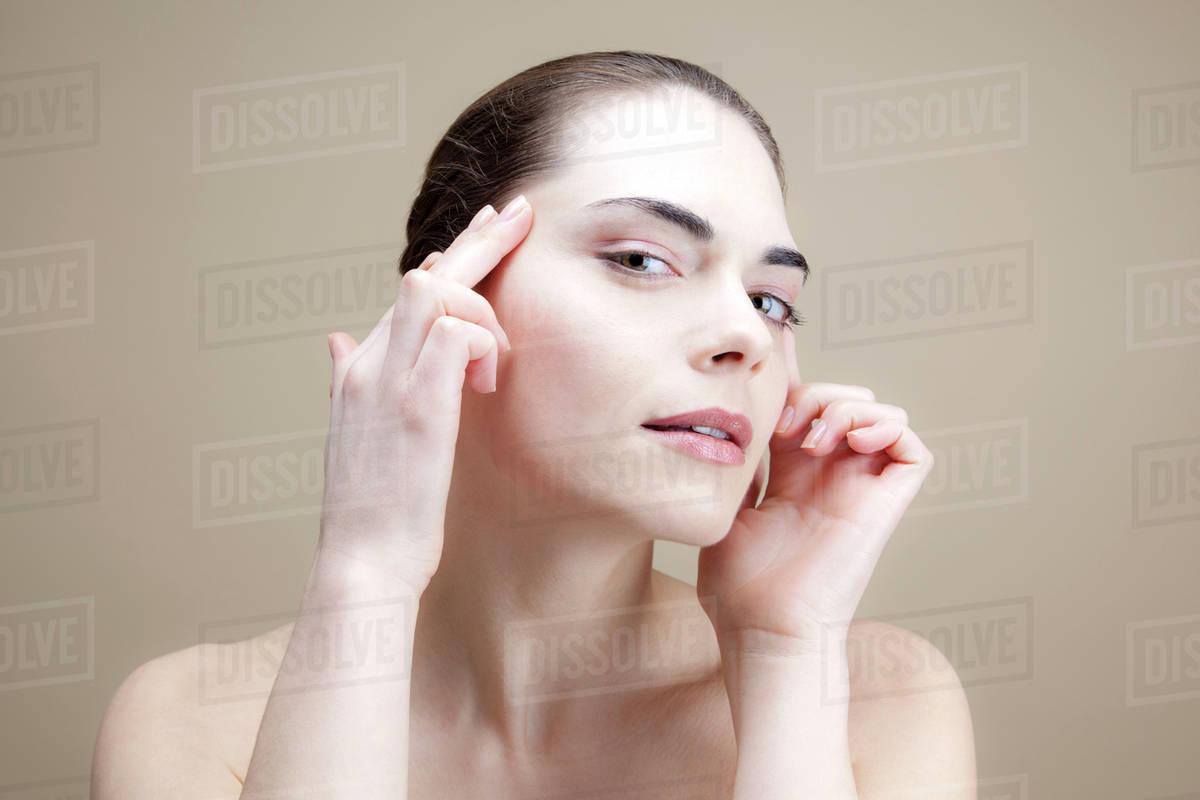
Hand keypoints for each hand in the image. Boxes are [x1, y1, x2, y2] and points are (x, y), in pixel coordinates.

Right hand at [317, 195, 531, 592]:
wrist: (361, 562)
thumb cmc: (373, 508)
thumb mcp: (358, 435)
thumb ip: (349, 379)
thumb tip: (335, 340)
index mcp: (360, 367)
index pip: (409, 290)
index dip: (452, 256)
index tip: (487, 229)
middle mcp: (368, 362)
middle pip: (426, 273)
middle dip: (480, 239)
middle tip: (518, 212)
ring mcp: (388, 379)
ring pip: (434, 287)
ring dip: (480, 307)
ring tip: (496, 360)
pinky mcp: (416, 404)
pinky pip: (455, 330)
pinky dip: (481, 342)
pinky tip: (486, 379)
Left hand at [696, 381, 934, 655]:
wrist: (761, 628)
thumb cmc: (738, 588)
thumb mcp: (725, 508)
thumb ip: (739, 462)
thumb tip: (732, 417)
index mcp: (792, 474)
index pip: (802, 408)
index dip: (794, 376)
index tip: (775, 346)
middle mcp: (830, 476)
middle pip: (844, 399)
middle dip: (814, 392)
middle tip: (780, 425)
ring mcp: (860, 489)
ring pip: (882, 414)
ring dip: (846, 406)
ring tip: (809, 438)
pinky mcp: (885, 505)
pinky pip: (912, 449)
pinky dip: (887, 428)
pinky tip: (847, 441)